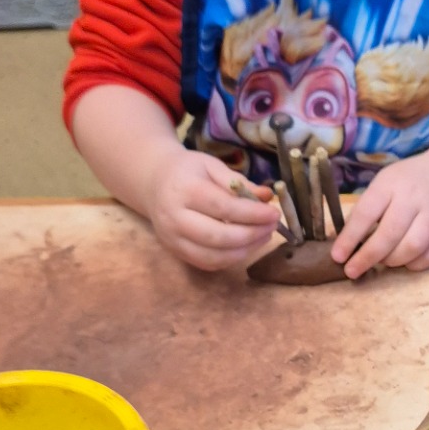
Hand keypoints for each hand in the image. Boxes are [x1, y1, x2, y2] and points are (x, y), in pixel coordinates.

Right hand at [145, 145, 278, 270]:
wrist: (154, 183)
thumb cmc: (187, 171)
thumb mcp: (211, 166)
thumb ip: (239, 182)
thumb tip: (267, 196)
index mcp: (184, 190)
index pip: (223, 207)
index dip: (252, 214)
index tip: (274, 214)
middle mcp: (175, 218)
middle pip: (218, 236)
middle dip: (252, 235)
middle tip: (272, 227)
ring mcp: (173, 239)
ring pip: (214, 256)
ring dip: (245, 250)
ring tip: (263, 236)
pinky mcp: (176, 252)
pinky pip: (208, 263)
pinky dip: (231, 258)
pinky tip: (246, 246)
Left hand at [331, 156, 428, 279]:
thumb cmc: (406, 182)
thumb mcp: (383, 183)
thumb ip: (366, 209)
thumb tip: (345, 243)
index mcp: (390, 184)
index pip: (366, 213)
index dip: (350, 237)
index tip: (337, 256)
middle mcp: (413, 199)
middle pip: (390, 234)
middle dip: (368, 257)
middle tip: (352, 270)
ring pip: (413, 247)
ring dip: (393, 261)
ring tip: (383, 262)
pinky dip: (416, 265)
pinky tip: (405, 262)